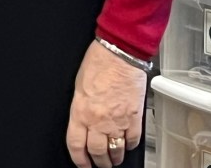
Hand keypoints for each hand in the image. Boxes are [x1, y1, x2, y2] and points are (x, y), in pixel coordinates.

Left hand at [66, 40, 146, 167]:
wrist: (120, 53)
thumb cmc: (98, 62)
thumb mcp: (79, 85)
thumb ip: (81, 107)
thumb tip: (83, 120)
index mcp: (81, 111)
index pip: (76, 144)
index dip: (79, 159)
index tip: (82, 163)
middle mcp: (98, 120)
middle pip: (97, 152)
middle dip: (99, 162)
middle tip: (100, 163)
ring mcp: (118, 121)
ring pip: (116, 150)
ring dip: (115, 158)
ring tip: (114, 159)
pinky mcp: (134, 118)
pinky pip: (132, 140)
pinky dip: (130, 145)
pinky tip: (127, 143)